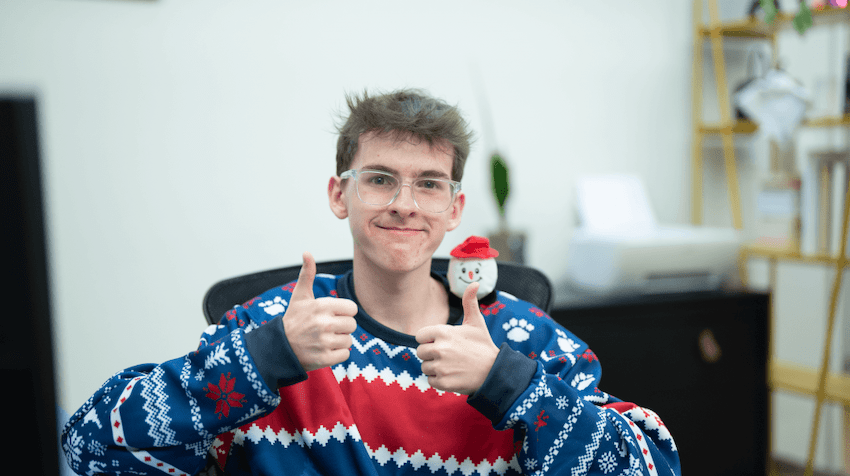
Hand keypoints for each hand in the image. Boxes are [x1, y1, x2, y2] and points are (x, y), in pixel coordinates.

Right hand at [282, 252, 358, 371]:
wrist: (279, 347)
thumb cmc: (293, 319)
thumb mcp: (300, 296)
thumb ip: (307, 274)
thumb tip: (307, 252)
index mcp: (322, 306)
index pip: (352, 308)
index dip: (344, 312)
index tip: (332, 315)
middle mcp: (323, 323)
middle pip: (352, 325)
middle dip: (342, 327)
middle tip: (327, 329)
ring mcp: (324, 342)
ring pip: (349, 340)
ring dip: (339, 341)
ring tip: (324, 340)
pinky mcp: (324, 359)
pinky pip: (345, 355)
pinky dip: (337, 355)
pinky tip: (324, 350)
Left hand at [415, 282, 499, 394]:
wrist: (495, 371)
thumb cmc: (483, 345)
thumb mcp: (476, 322)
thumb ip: (469, 302)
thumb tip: (475, 282)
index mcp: (443, 332)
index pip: (419, 336)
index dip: (429, 339)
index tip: (441, 342)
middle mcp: (440, 349)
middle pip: (420, 352)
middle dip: (431, 354)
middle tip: (448, 356)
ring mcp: (441, 366)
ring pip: (425, 367)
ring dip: (435, 368)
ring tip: (452, 366)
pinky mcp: (443, 382)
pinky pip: (430, 380)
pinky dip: (439, 380)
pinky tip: (452, 375)